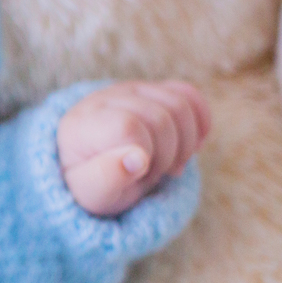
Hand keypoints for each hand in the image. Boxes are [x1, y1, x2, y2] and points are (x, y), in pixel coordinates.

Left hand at [58, 81, 210, 215]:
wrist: (93, 168)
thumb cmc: (94, 183)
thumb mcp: (92, 193)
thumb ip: (107, 178)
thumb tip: (137, 158)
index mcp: (82, 124)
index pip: (129, 127)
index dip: (144, 158)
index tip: (135, 176)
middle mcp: (103, 99)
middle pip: (161, 118)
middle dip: (166, 156)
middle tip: (151, 174)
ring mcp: (128, 90)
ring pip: (180, 105)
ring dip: (184, 143)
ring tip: (166, 163)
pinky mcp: (150, 90)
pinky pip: (187, 94)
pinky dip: (199, 123)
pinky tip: (190, 147)